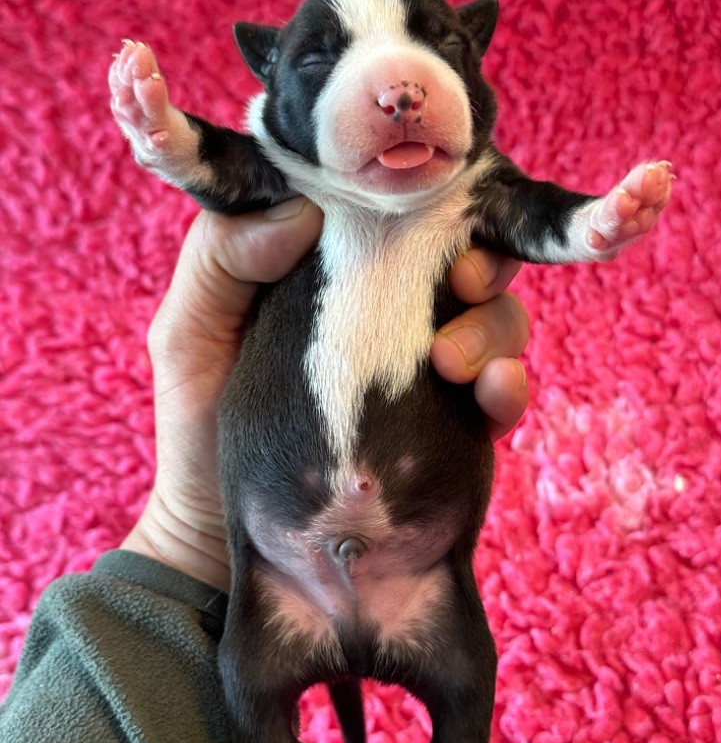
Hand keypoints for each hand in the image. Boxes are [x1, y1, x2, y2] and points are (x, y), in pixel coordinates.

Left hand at [121, 200, 528, 590]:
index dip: (423, 203)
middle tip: (464, 284)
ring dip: (493, 328)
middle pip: (462, 262)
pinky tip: (491, 393)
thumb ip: (222, 258)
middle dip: (479, 263)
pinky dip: (509, 385)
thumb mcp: (188, 335)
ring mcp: (425, 372)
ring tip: (450, 363)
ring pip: (495, 320)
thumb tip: (306, 208)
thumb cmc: (197, 430)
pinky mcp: (453, 428)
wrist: (224, 539)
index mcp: (333, 278)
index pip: (395, 219)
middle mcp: (388, 316)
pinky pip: (502, 394)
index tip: (426, 213)